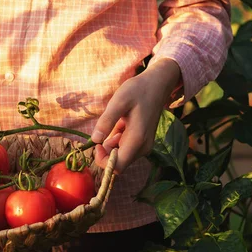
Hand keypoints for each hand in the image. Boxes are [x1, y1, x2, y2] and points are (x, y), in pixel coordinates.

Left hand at [91, 58, 180, 172]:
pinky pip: (125, 148)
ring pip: (121, 155)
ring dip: (111, 144)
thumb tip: (94, 140)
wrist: (157, 85)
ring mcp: (144, 146)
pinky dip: (118, 139)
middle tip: (104, 128)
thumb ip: (106, 121)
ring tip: (115, 122)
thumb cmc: (138, 90)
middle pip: (118, 162)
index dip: (103, 161)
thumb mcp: (119, 101)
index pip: (117, 167)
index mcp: (137, 140)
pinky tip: (121, 123)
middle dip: (106, 151)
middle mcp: (142, 147)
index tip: (96, 144)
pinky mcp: (143, 142)